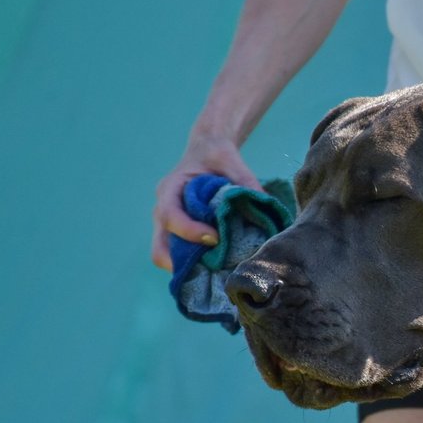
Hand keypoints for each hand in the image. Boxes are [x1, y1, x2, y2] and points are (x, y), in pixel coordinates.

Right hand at [150, 132, 261, 270]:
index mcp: (170, 188)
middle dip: (182, 263)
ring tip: (216, 272)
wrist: (207, 150)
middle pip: (159, 247)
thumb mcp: (231, 160)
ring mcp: (167, 224)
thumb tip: (264, 205)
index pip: (170, 216)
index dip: (190, 232)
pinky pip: (178, 254)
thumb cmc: (216, 154)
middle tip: (213, 268)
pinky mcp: (177, 232)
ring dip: (188, 267)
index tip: (216, 238)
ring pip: (166, 255)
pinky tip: (217, 266)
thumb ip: (245, 181)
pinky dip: (193, 264)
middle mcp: (162, 209)